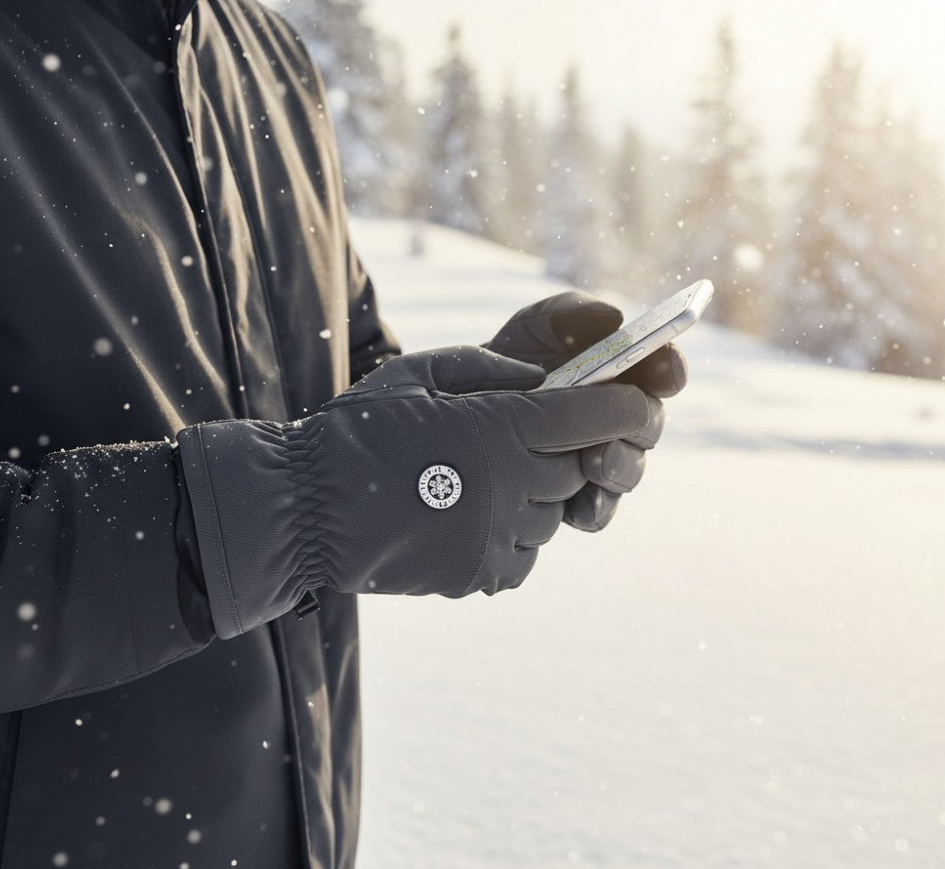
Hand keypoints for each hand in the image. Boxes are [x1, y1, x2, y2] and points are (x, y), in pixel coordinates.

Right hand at [178, 346, 654, 637]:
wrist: (304, 510)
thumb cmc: (357, 430)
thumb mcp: (419, 373)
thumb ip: (490, 369)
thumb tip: (542, 382)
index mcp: (495, 429)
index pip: (590, 419)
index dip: (625, 409)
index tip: (640, 403)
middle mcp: (507, 485)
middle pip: (577, 468)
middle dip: (569, 450)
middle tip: (532, 438)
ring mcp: (494, 537)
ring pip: (554, 515)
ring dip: (538, 493)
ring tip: (486, 478)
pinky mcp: (477, 574)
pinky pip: (525, 554)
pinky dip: (514, 533)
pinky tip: (471, 515)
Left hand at [485, 291, 687, 530]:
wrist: (458, 413)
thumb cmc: (505, 365)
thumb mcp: (530, 329)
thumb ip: (569, 313)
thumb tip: (614, 317)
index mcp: (618, 372)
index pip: (660, 369)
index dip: (670, 368)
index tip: (665, 371)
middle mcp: (617, 418)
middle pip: (651, 423)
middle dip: (642, 423)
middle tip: (626, 421)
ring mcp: (601, 461)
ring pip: (630, 471)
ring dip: (620, 466)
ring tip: (596, 463)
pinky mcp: (577, 500)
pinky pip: (599, 512)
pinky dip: (593, 508)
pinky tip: (577, 505)